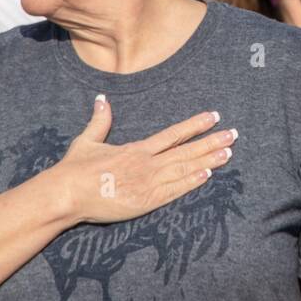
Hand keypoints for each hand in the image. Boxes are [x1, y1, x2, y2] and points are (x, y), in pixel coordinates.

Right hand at [48, 96, 236, 225]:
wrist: (66, 194)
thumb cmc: (74, 169)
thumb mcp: (87, 140)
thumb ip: (99, 121)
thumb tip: (101, 98)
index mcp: (136, 149)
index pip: (173, 134)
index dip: (195, 125)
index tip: (214, 117)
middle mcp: (147, 163)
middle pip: (186, 151)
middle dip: (211, 142)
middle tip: (234, 134)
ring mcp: (148, 183)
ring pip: (185, 169)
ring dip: (208, 160)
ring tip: (229, 152)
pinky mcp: (145, 201)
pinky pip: (173, 190)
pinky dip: (191, 182)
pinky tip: (208, 175)